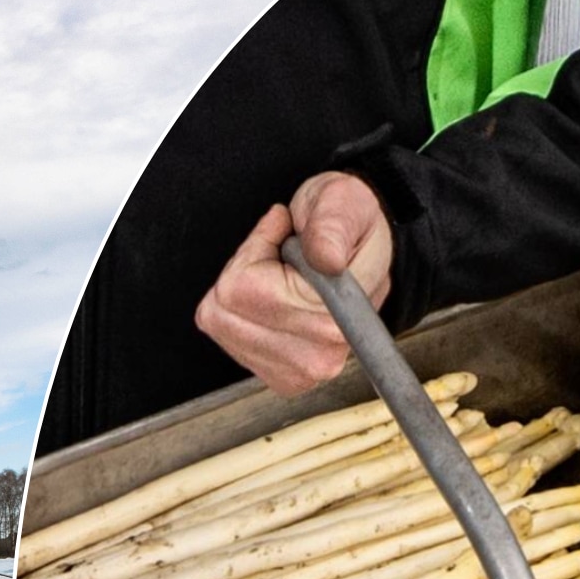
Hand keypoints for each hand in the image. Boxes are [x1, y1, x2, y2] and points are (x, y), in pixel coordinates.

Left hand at [195, 172, 392, 395]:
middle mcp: (318, 359)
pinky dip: (235, 307)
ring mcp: (296, 373)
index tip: (286, 234)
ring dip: (240, 288)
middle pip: (226, 305)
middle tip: (284, 254)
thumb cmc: (349, 224)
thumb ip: (333, 226)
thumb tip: (325, 259)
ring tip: (279, 273)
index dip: (256, 251)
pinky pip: (221, 330)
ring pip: (219, 319)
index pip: (246, 288)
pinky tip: (270, 296)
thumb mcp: (344, 202)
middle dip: (246, 267)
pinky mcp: (276, 376)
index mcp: (337, 320)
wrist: (360, 249)